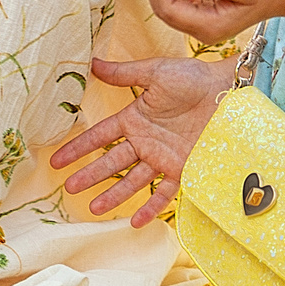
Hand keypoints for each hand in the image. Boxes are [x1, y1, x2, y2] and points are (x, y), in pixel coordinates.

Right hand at [48, 55, 241, 225]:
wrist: (227, 90)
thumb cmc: (192, 77)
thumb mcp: (155, 72)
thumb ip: (124, 73)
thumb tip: (92, 63)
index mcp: (135, 119)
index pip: (100, 136)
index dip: (78, 148)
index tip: (56, 161)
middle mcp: (145, 142)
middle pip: (112, 163)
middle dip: (90, 176)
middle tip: (70, 189)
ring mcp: (163, 158)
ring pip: (133, 181)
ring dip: (114, 195)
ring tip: (94, 209)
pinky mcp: (183, 168)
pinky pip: (165, 192)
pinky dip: (151, 207)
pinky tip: (135, 222)